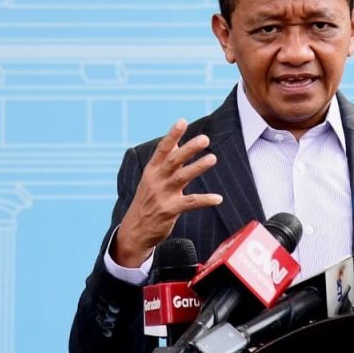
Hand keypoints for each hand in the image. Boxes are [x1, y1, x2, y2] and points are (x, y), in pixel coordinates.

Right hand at [113, 119, 222, 266]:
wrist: (135, 231)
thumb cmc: (147, 201)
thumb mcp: (151, 179)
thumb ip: (164, 162)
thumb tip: (173, 143)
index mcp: (152, 170)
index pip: (162, 149)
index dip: (172, 135)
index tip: (182, 121)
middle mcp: (156, 180)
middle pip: (173, 160)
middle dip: (188, 148)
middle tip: (205, 139)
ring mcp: (162, 195)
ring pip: (182, 177)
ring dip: (198, 167)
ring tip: (212, 158)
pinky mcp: (169, 210)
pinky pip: (190, 203)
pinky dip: (205, 200)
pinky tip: (218, 198)